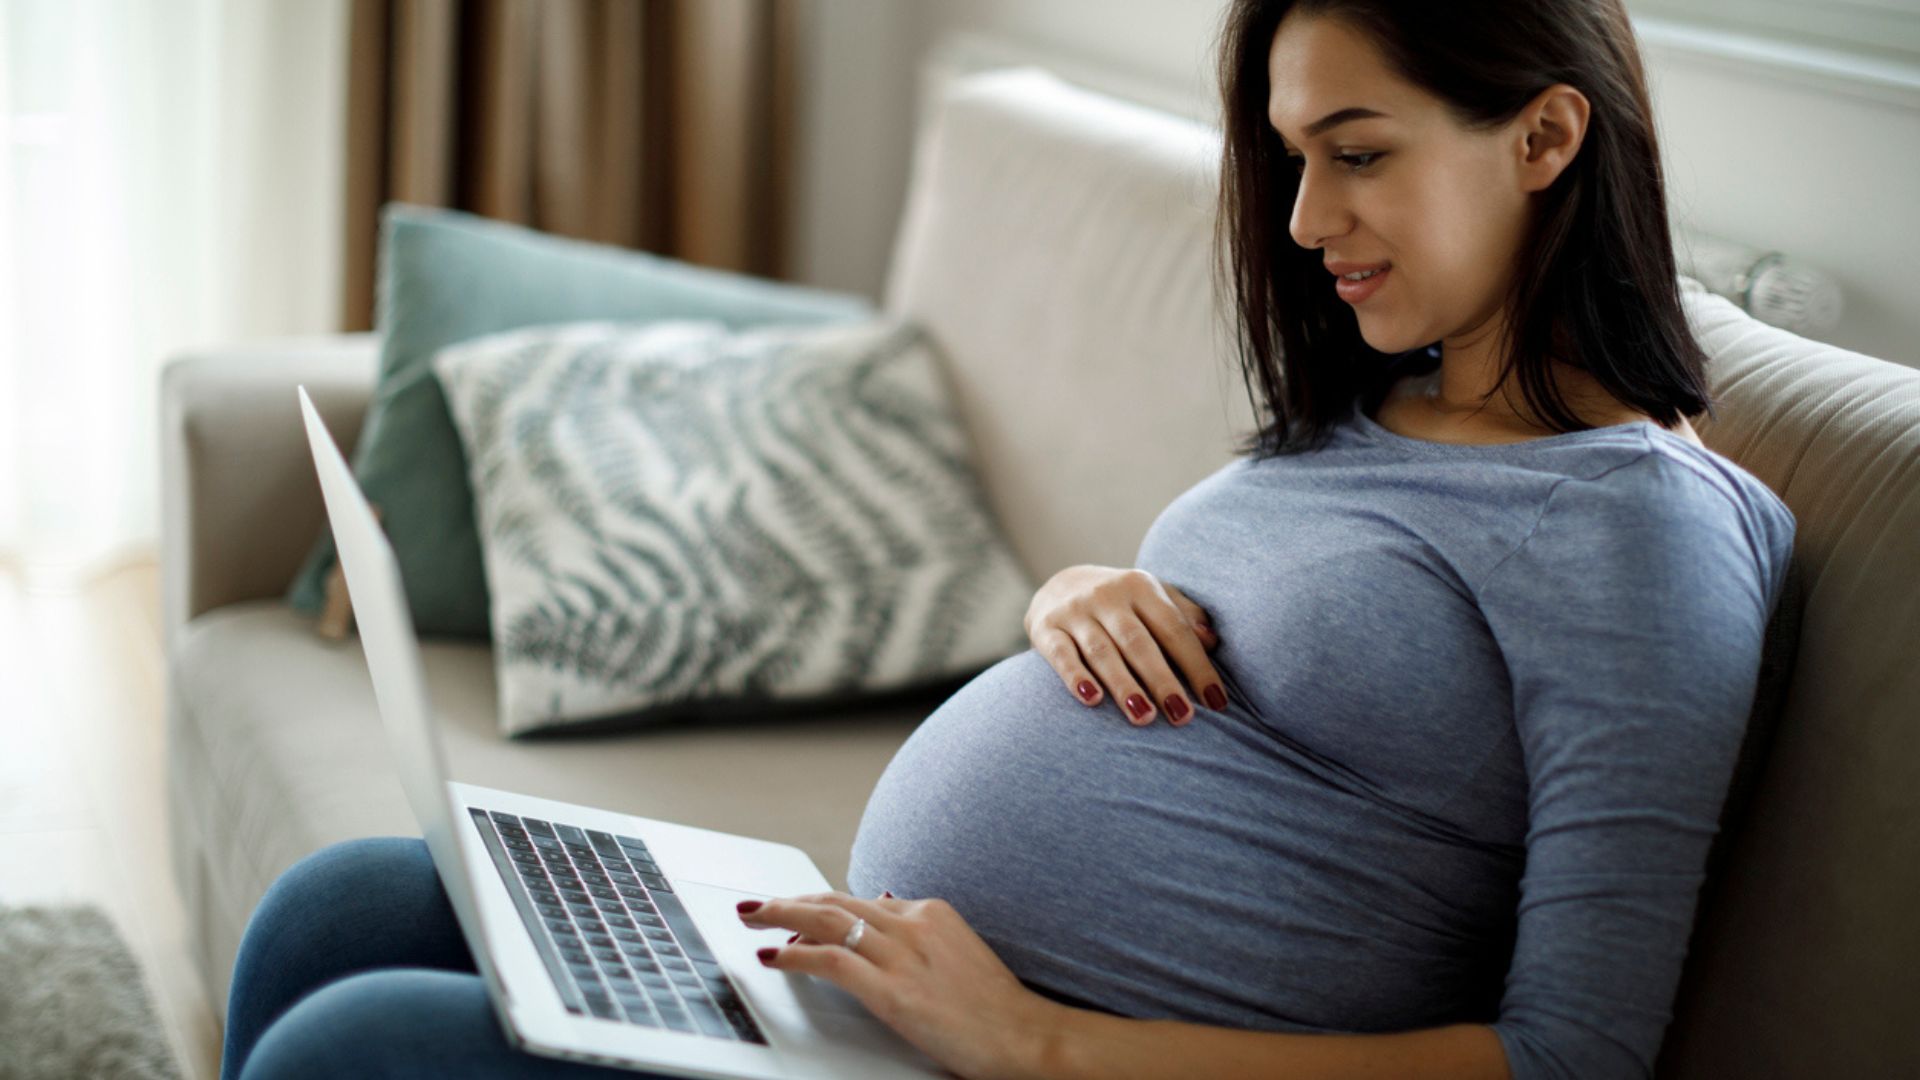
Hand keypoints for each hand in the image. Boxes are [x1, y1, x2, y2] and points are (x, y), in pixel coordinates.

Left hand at [738, 891, 1067, 1079]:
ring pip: (825, 920)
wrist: (1023, 1036)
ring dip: (780, 916)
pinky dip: (794, 955)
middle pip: (835, 900)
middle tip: (756, 904)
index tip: (794, 912)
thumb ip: (919, 930)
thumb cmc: (994, 1006)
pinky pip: (830, 960)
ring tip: (751, 918)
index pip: (859, 900)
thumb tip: (882, 902)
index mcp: (930, 912)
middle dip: (789, 900)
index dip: (819, 905)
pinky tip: (774, 957)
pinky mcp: (892, 989)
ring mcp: (902, 954)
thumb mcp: (958, 949)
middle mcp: (913, 923)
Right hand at [1023, 564, 1226, 724]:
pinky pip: (1061, 655)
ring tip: (1144, 717)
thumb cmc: (1122, 604)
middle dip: (1162, 681)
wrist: (1061, 584)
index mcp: (1141, 586)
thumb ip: (1185, 617)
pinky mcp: (1045, 627)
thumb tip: (1213, 642)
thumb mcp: (1154, 598)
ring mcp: (1074, 611)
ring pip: (1102, 652)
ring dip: (1124, 686)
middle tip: (1182, 716)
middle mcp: (1107, 595)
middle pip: (1138, 642)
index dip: (1197, 665)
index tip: (1216, 702)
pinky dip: (1075, 677)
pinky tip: (1092, 701)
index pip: (1174, 628)